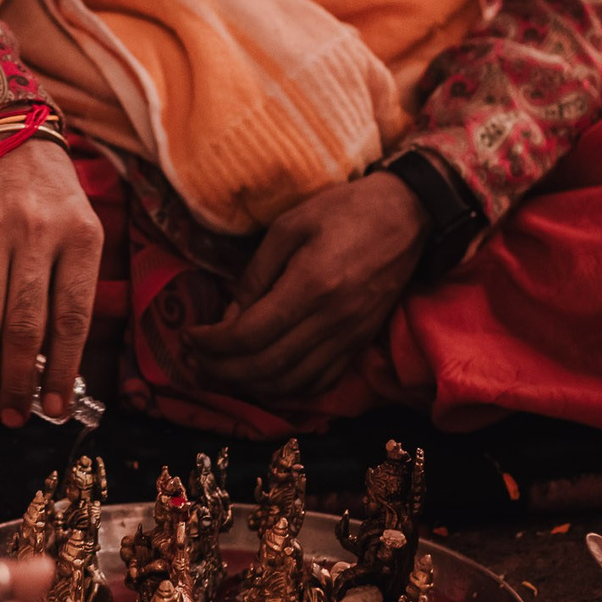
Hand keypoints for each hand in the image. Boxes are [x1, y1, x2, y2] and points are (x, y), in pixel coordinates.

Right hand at [0, 139, 102, 425]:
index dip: (61, 370)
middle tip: (16, 417)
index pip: (71, 318)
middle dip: (19, 381)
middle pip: (25, 325)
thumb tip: (51, 364)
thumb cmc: (51, 196)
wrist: (3, 134)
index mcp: (80, 236)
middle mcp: (37, 233)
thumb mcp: (80, 231)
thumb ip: (69, 289)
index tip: (55, 407)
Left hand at [186, 172, 426, 403]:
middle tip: (198, 360)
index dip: (213, 344)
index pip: (250, 335)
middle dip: (223, 370)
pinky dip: (289, 390)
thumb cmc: (344, 211)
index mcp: (310, 286)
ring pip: (292, 383)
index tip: (192, 337)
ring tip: (225, 371)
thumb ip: (256, 275)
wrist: (408, 216)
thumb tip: (229, 317)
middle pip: (266, 367)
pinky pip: (321, 382)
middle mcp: (331, 320)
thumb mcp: (288, 227)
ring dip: (252, 385)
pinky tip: (267, 379)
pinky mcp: (362, 343)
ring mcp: (350, 337)